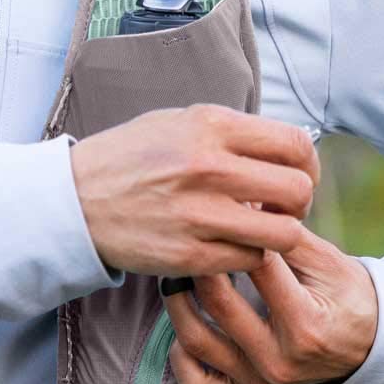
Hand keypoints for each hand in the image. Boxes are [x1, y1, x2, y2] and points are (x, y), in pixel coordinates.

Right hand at [70, 105, 319, 276]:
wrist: (74, 200)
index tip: (299, 176)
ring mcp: (199, 215)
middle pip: (298, 191)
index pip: (294, 145)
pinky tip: (232, 245)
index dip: (309, 165)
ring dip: (279, 234)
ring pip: (283, 234)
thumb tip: (285, 149)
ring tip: (261, 229)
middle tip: (282, 208)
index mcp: (210, 126)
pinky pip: (250, 260)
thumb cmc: (131, 158)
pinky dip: (249, 256)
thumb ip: (232, 133)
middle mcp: (208, 167)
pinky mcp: (189, 255)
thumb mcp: (178, 122)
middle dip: (300, 203)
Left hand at [163, 225, 377, 383]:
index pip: (257, 269)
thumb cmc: (349, 296)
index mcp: (304, 327)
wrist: (368, 346)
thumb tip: (246, 198)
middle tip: (187, 232)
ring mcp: (258, 381)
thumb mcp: (329, 261)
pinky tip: (186, 325)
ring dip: (178, 300)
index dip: (238, 231)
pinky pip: (196, 381)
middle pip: (218, 304)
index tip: (221, 208)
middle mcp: (278, 361)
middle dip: (199, 260)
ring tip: (176, 270)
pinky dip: (181, 354)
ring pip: (195, 341)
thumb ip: (287, 234)